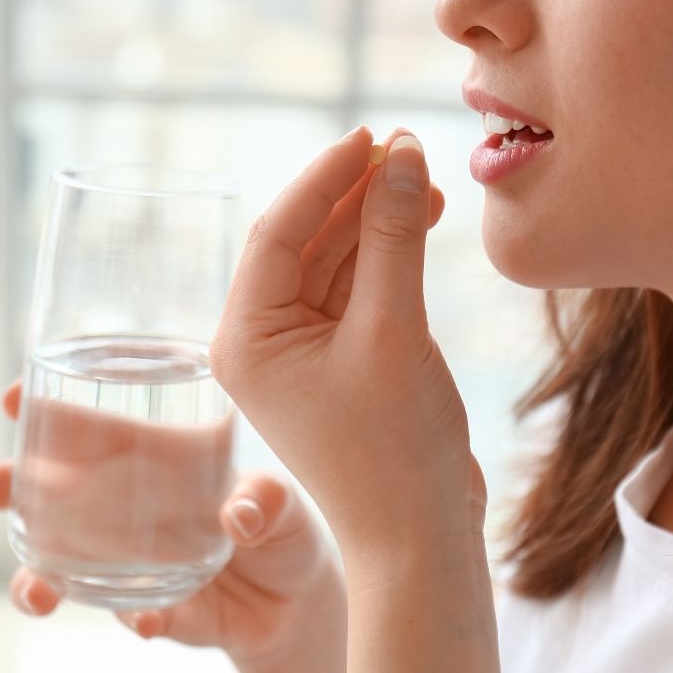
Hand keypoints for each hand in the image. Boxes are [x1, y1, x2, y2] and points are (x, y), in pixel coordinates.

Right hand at [0, 381, 343, 665]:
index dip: (51, 410)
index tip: (15, 395)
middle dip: (13, 486)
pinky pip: (132, 615)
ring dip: (37, 576)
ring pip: (64, 566)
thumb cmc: (283, 526)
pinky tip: (147, 622)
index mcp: (158, 461)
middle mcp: (130, 511)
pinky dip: (136, 619)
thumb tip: (240, 515)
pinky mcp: (154, 611)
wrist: (296, 603)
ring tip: (35, 590)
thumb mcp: (283, 501)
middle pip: (54, 495)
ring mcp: (132, 564)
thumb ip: (267, 500)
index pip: (95, 429)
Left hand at [208, 126, 486, 557]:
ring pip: (338, 262)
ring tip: (427, 180)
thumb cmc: (394, 449)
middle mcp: (263, 341)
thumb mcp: (393, 330)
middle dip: (357, 195)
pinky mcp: (343, 362)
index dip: (325, 177)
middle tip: (408, 148)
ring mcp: (304, 352)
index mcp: (244, 339)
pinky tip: (423, 219)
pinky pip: (360, 291)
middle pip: (306, 241)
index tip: (372, 135)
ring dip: (379, 221)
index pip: (276, 232)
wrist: (422, 537)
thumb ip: (395, 236)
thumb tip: (402, 154)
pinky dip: (390, 257)